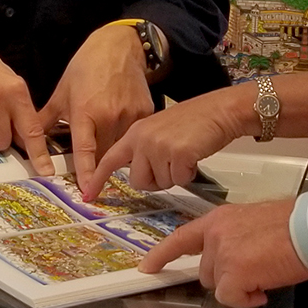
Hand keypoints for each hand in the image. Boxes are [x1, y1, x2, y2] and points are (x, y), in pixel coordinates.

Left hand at [38, 24, 155, 197]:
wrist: (120, 46)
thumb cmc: (87, 67)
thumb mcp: (62, 91)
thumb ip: (46, 119)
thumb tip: (27, 142)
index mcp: (86, 111)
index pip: (85, 151)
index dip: (87, 174)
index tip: (87, 193)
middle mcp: (110, 116)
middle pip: (105, 154)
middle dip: (98, 164)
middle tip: (91, 171)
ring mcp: (131, 115)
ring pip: (122, 147)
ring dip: (113, 151)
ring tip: (105, 144)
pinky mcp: (145, 112)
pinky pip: (135, 135)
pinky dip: (126, 138)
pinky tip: (119, 128)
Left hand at [87, 86, 249, 196]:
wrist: (218, 110)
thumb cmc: (193, 120)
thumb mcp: (159, 129)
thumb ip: (143, 147)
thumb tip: (137, 174)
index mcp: (135, 132)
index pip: (110, 159)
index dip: (98, 179)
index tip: (89, 196)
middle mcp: (143, 139)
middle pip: (138, 181)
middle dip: (155, 180)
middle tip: (170, 162)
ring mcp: (159, 146)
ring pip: (160, 183)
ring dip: (174, 175)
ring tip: (184, 154)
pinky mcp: (178, 154)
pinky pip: (179, 180)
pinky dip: (189, 173)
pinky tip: (194, 155)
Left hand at [139, 200, 307, 307]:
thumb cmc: (293, 225)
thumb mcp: (253, 222)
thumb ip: (235, 238)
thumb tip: (237, 260)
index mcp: (219, 219)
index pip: (182, 237)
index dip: (162, 254)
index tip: (147, 266)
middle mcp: (215, 235)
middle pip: (206, 272)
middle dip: (227, 277)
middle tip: (256, 268)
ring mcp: (222, 254)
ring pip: (219, 287)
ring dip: (239, 287)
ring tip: (264, 272)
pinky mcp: (232, 274)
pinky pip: (231, 299)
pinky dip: (247, 299)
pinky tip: (265, 286)